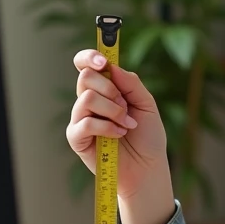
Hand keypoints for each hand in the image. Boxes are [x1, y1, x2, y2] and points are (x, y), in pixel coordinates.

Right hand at [67, 49, 169, 209]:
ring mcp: (80, 118)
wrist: (147, 166)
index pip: (86, 64)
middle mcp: (88, 101)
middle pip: (85, 77)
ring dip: (113, 110)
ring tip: (126, 124)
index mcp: (104, 88)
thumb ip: (131, 83)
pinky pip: (85, 122)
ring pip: (87, 98)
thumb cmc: (147, 136)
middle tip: (125, 105)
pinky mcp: (76, 138)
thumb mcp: (146, 104)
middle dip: (110, 89)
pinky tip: (119, 134)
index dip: (89, 57)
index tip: (103, 61)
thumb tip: (111, 66)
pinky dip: (107, 127)